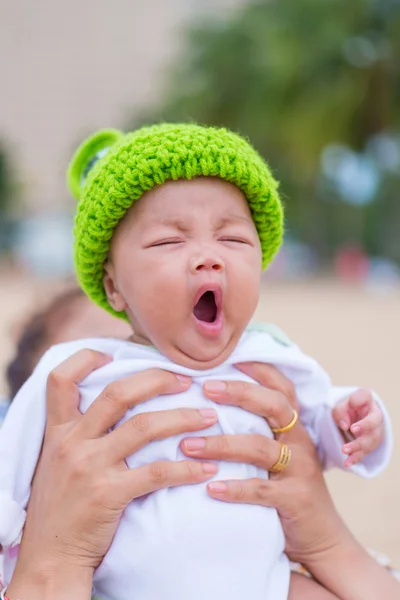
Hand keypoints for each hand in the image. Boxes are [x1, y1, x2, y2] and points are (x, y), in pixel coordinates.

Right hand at [7, 350, 217, 599]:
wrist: (50, 558)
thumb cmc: (60, 508)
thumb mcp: (57, 463)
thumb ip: (78, 434)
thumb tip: (114, 411)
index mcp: (58, 431)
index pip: (61, 380)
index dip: (87, 359)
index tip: (116, 352)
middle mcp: (71, 442)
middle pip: (118, 393)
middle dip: (157, 380)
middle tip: (186, 380)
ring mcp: (89, 466)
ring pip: (144, 427)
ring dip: (182, 419)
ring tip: (209, 418)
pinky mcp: (108, 494)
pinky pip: (156, 473)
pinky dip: (186, 469)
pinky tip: (206, 469)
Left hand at [180, 362, 345, 564]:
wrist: (321, 534)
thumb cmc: (287, 488)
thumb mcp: (277, 453)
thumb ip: (255, 431)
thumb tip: (208, 408)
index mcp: (294, 426)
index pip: (280, 387)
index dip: (258, 370)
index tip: (228, 358)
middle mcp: (300, 441)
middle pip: (274, 405)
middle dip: (239, 393)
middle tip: (206, 388)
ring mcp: (300, 469)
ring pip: (260, 447)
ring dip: (222, 444)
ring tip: (189, 445)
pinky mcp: (295, 499)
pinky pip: (261, 491)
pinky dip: (234, 488)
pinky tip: (210, 488)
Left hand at [332, 388, 383, 466]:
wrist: (353, 417)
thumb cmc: (347, 409)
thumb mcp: (340, 406)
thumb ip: (340, 412)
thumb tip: (344, 425)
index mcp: (367, 400)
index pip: (365, 397)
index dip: (359, 405)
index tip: (351, 425)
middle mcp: (375, 415)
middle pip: (373, 425)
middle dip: (362, 432)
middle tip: (349, 435)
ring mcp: (375, 430)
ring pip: (370, 441)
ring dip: (357, 448)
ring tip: (344, 451)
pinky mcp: (371, 443)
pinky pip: (365, 451)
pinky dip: (355, 458)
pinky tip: (347, 463)